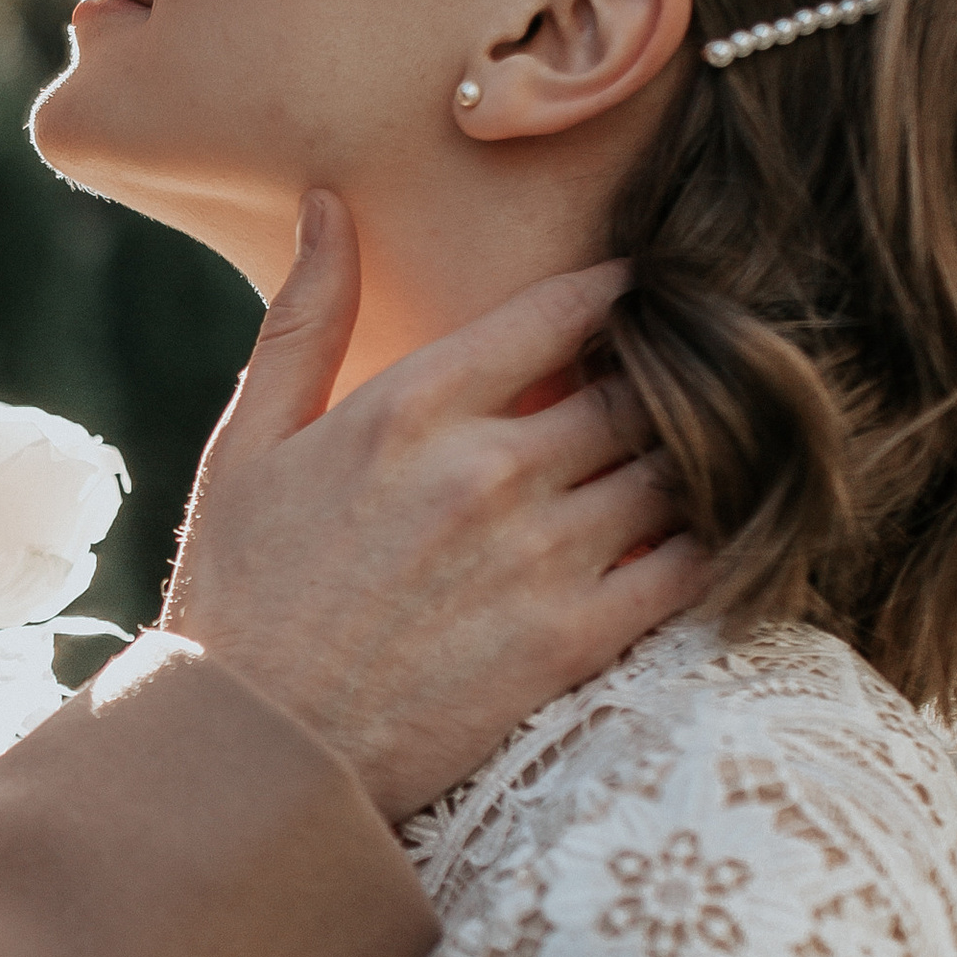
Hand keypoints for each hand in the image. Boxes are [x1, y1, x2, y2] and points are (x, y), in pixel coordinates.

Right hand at [163, 191, 712, 821]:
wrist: (256, 754)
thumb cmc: (240, 597)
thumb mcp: (247, 445)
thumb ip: (303, 319)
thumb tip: (331, 202)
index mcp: (413, 407)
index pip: (566, 309)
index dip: (620, 292)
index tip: (642, 293)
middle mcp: (490, 468)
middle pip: (638, 387)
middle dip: (672, 375)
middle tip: (696, 375)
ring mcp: (541, 556)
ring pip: (677, 467)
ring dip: (699, 454)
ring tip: (710, 451)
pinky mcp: (575, 639)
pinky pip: (691, 563)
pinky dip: (716, 539)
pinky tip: (711, 534)